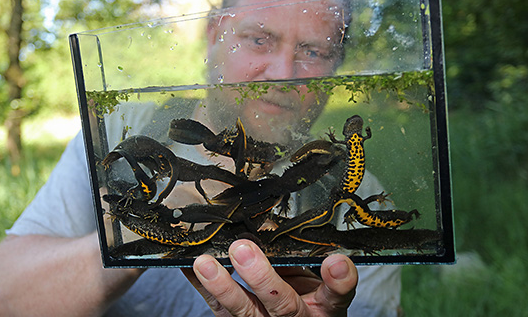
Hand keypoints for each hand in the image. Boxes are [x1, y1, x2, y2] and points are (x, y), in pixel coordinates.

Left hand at [182, 239, 357, 316]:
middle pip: (281, 304)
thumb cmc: (311, 297)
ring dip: (223, 287)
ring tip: (205, 263)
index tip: (336, 262)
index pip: (336, 296)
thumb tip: (277, 220)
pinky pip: (219, 309)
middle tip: (242, 249)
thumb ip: (306, 255)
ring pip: (245, 311)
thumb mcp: (318, 278)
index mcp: (324, 306)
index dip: (338, 282)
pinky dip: (201, 287)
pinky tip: (189, 267)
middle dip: (262, 278)